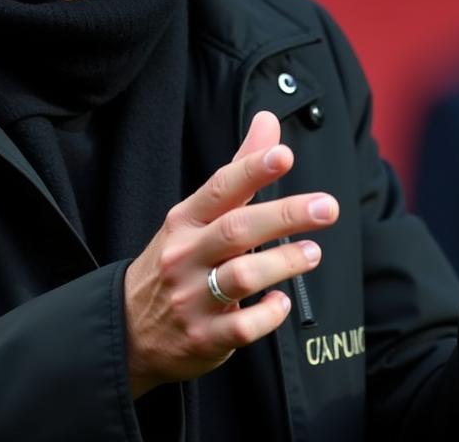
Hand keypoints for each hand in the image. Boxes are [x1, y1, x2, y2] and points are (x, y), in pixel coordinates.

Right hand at [123, 111, 338, 396]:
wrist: (131, 327)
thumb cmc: (177, 260)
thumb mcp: (197, 214)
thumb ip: (239, 171)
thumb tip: (268, 122)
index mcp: (185, 219)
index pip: (220, 187)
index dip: (252, 169)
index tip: (283, 155)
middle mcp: (185, 254)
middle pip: (236, 229)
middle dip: (284, 215)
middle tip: (326, 207)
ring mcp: (192, 297)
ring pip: (241, 276)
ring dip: (283, 263)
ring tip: (312, 253)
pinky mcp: (204, 337)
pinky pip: (242, 326)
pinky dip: (268, 314)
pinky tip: (281, 303)